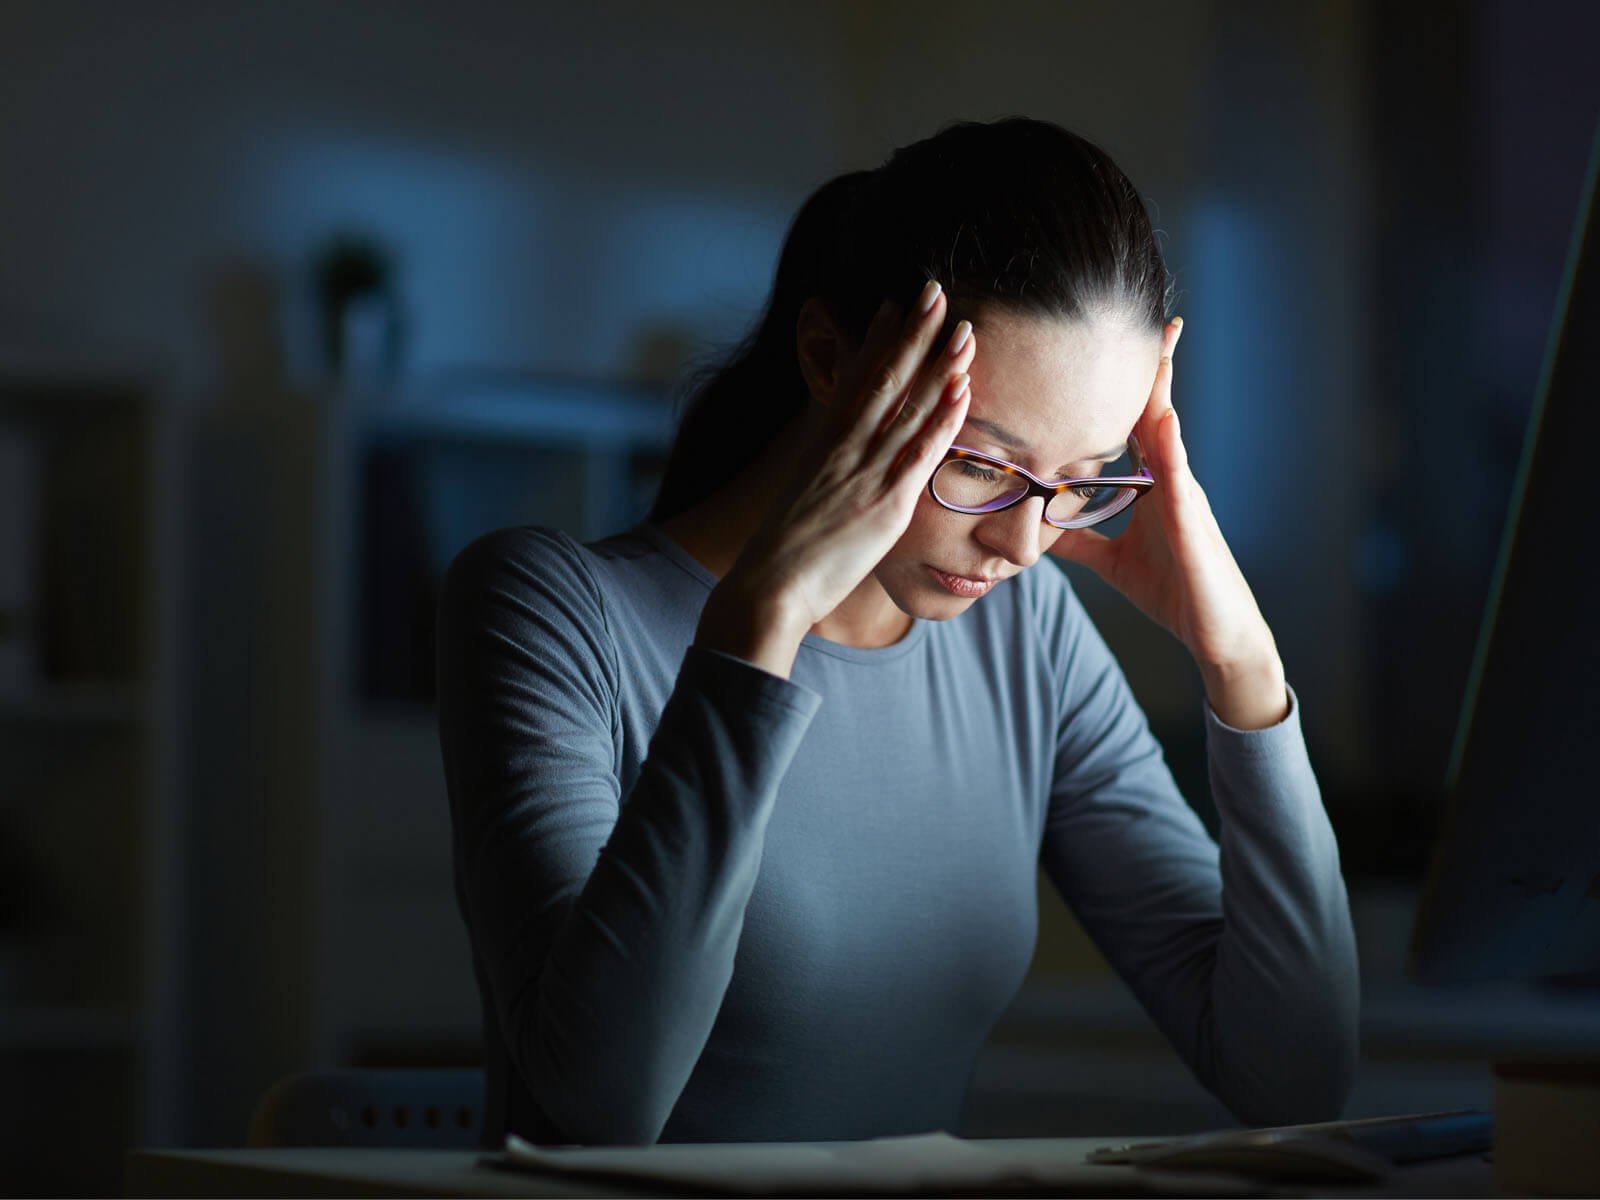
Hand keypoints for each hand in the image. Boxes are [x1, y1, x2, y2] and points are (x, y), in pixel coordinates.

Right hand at [699, 282, 975, 675]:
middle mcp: (844, 450)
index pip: (853, 381)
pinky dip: (942, 417)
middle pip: (883, 378)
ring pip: (906, 406)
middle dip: (912, 332)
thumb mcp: (805, 504)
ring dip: (938, 363)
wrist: (768, 588)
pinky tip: (962, 388)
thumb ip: (830, 483)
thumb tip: (840, 480)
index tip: (893, 305)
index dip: (876, 341)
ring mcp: (864, 473)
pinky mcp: (884, 503)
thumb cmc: (784, 557)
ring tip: (963, 325)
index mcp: (823, 447)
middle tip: (934, 289)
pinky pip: (919, 451)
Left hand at [1046, 318, 1288, 728]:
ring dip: (1161, 388)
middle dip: (1155, 363)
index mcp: (1153, 482)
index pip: (1134, 421)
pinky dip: (1171, 446)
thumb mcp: (1109, 561)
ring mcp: (1185, 495)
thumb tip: (1036, 525)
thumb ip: (1077, 538)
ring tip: (1157, 342)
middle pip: (1157, 409)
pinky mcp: (1192, 523)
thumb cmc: (1172, 591)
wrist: (1213, 633)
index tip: (1108, 340)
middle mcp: (1171, 478)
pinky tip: (1164, 419)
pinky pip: (1180, 477)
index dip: (1123, 383)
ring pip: (1170, 431)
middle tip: (1150, 311)